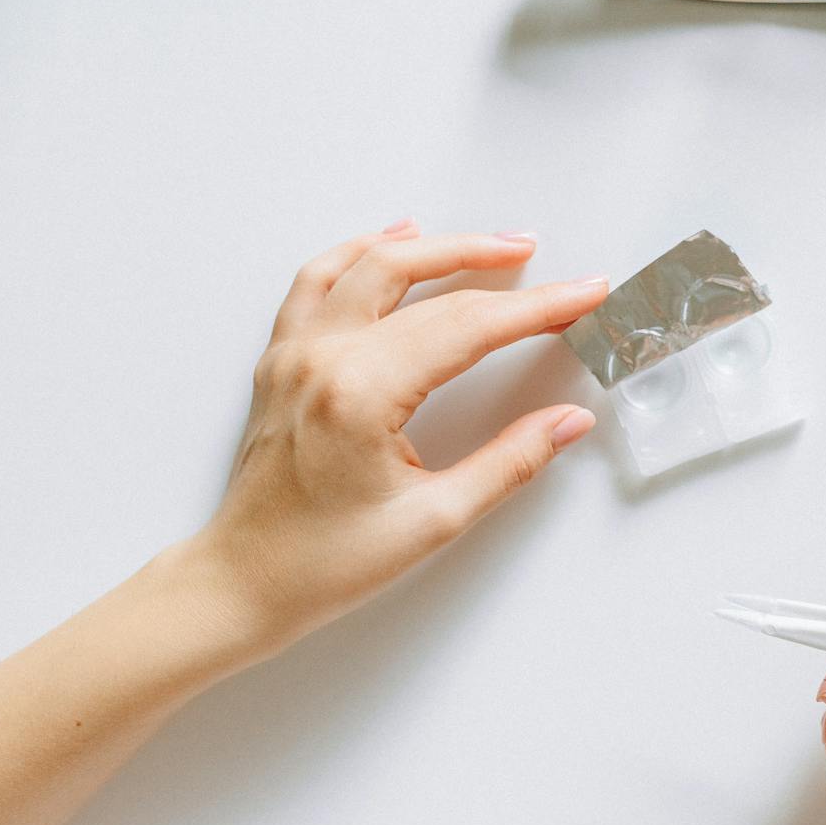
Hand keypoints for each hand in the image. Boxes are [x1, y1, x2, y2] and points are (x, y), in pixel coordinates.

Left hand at [184, 221, 609, 663]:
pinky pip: (318, 280)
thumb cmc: (325, 564)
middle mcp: (321, 358)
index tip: (584, 295)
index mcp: (360, 394)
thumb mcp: (434, 521)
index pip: (467, 328)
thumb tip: (568, 421)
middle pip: (420, 283)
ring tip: (487, 244)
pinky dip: (361, 251)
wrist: (241, 584)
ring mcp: (294, 353)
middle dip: (492, 264)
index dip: (536, 308)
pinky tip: (394, 240)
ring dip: (432, 247)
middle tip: (548, 264)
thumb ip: (509, 463)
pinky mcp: (280, 360)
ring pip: (366, 264)